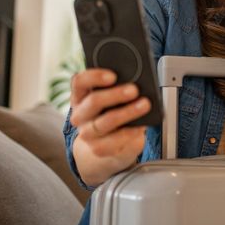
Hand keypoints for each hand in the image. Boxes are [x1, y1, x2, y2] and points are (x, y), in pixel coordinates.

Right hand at [70, 69, 150, 185]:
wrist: (111, 144)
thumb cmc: (114, 112)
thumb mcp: (114, 98)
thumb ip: (120, 88)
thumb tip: (138, 83)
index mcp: (80, 96)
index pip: (79, 82)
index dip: (94, 77)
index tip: (113, 76)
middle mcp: (80, 114)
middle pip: (93, 101)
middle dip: (116, 94)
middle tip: (134, 90)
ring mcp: (87, 133)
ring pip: (105, 122)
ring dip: (127, 112)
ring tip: (144, 105)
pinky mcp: (98, 148)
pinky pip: (113, 141)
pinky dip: (129, 132)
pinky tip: (140, 127)